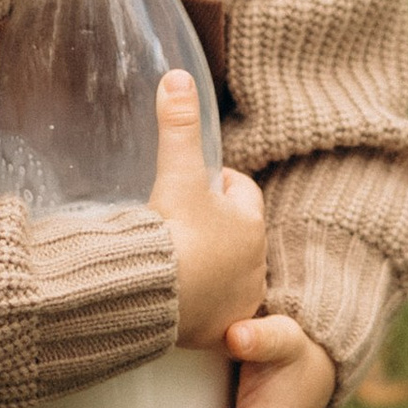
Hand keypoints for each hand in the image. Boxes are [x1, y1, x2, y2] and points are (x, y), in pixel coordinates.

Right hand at [149, 67, 264, 346]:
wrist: (153, 296)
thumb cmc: (173, 233)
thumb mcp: (176, 172)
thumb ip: (178, 125)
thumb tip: (178, 76)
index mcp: (250, 223)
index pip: (243, 192)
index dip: (223, 183)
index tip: (202, 181)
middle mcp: (254, 264)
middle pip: (237, 236)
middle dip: (217, 228)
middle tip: (183, 222)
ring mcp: (238, 301)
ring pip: (228, 275)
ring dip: (211, 267)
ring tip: (178, 263)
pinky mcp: (219, 331)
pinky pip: (214, 313)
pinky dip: (201, 305)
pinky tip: (178, 300)